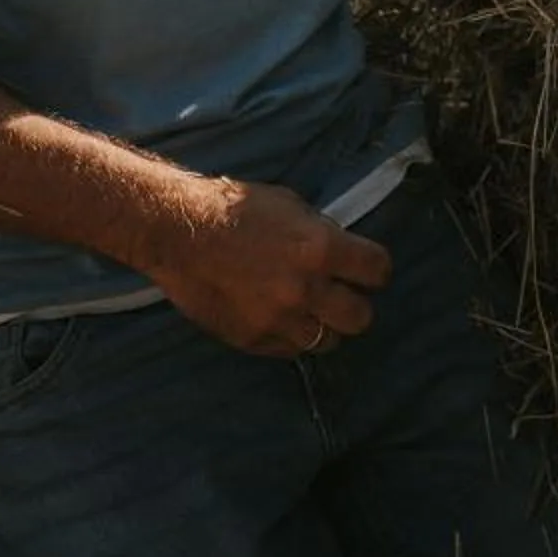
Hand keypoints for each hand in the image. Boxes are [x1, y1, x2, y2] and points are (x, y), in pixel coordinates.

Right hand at [142, 175, 390, 358]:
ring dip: (323, 325)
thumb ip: (320, 232)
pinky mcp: (254, 340)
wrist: (180, 233)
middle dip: (355, 305)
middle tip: (342, 295)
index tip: (368, 269)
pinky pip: (290, 350)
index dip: (375, 269)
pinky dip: (291, 336)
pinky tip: (280, 316)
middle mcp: (305, 289)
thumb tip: (341, 252)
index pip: (377, 270)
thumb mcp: (289, 205)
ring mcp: (279, 320)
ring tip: (309, 309)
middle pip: (360, 318)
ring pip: (327, 341)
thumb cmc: (234, 209)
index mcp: (319, 248)